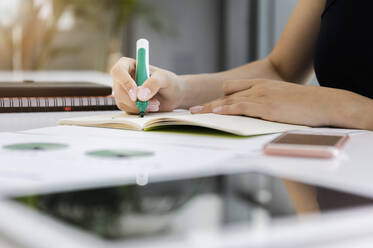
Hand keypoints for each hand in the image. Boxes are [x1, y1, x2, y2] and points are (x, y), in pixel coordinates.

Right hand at [111, 57, 183, 113]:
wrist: (173, 95)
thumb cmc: (169, 82)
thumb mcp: (165, 78)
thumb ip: (154, 83)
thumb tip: (140, 95)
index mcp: (129, 65)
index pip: (118, 71)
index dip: (125, 83)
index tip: (136, 95)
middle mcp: (124, 78)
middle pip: (119, 90)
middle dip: (135, 100)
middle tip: (153, 102)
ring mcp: (124, 91)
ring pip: (122, 102)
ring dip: (139, 107)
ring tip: (155, 104)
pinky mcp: (127, 103)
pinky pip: (127, 110)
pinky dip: (139, 111)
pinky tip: (150, 108)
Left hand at [190, 79, 342, 126]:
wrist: (325, 103)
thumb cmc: (305, 104)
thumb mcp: (281, 99)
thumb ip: (266, 103)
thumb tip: (257, 115)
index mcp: (261, 85)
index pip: (232, 89)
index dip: (219, 98)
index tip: (207, 106)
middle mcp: (258, 88)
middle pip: (226, 95)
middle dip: (209, 104)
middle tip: (192, 111)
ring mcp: (262, 96)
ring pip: (229, 100)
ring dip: (211, 108)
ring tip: (196, 115)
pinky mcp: (267, 107)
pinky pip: (242, 107)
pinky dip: (227, 110)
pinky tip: (217, 114)